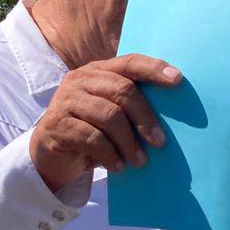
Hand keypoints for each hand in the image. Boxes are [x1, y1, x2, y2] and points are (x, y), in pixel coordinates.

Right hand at [28, 54, 183, 190]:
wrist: (51, 156)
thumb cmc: (90, 133)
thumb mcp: (112, 116)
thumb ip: (131, 107)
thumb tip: (174, 117)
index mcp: (98, 71)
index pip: (129, 62)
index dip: (154, 69)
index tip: (178, 80)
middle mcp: (80, 79)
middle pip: (122, 90)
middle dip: (145, 117)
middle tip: (160, 142)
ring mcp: (65, 100)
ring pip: (109, 116)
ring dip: (129, 141)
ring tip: (140, 161)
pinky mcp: (56, 123)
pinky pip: (92, 138)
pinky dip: (110, 154)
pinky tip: (118, 167)